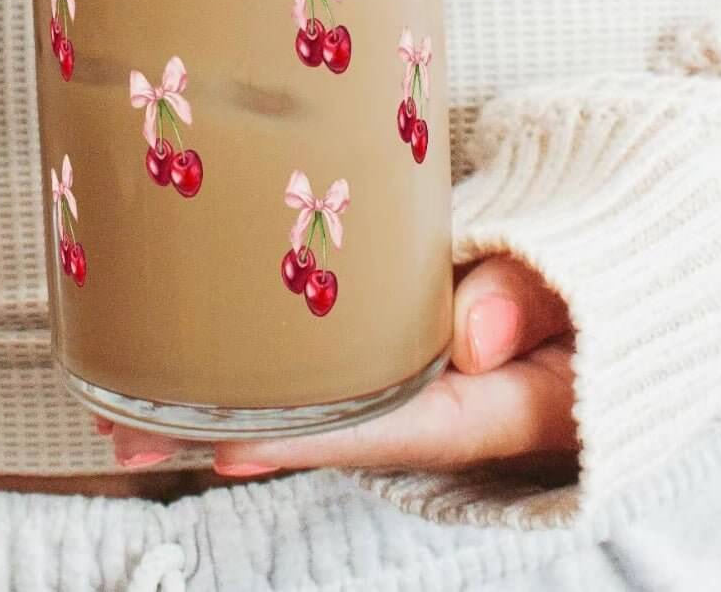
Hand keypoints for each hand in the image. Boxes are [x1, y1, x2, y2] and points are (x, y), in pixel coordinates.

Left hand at [99, 256, 577, 476]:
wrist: (600, 277)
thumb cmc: (590, 284)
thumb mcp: (580, 291)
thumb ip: (527, 303)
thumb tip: (468, 340)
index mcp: (485, 406)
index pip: (385, 427)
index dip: (305, 439)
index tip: (225, 442)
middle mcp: (431, 409)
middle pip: (319, 431)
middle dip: (223, 434)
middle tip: (124, 432)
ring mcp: (404, 385)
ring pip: (303, 407)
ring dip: (215, 410)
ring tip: (120, 409)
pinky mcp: (386, 355)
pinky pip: (316, 374)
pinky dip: (255, 376)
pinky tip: (187, 372)